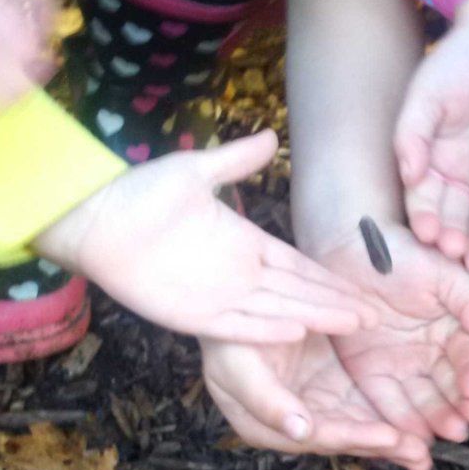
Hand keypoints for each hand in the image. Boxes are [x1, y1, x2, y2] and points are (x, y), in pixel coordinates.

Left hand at [37, 131, 380, 342]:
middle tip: (373, 317)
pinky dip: (265, 330)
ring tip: (351, 325)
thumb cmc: (140, 192)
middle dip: (335, 304)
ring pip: (278, 312)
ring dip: (313, 319)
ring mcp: (218, 298)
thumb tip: (272, 137)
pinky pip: (238, 326)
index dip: (329, 278)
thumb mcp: (196, 171)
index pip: (298, 265)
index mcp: (244, 243)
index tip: (363, 287)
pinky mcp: (194, 316)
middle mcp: (238, 275)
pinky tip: (296, 332)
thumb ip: (237, 160)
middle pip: (297, 294)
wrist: (95, 217)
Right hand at [201, 332, 433, 469]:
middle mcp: (292, 422)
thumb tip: (302, 432)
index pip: (317, 436)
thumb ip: (268, 400)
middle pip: (343, 437)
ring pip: (358, 425)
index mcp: (262, 425)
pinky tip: (419, 426)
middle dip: (383, 447)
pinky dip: (390, 416)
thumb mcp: (239, 364)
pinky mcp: (331, 386)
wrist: (233, 296)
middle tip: (421, 454)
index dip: (355, 437)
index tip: (390, 437)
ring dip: (393, 439)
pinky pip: (364, 405)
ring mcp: (314, 404)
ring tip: (426, 450)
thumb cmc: (227, 333)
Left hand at [317, 224, 468, 442]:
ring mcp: (402, 368)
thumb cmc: (403, 256)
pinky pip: (387, 402)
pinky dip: (401, 421)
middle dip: (462, 406)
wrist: (349, 248)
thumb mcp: (445, 273)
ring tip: (450, 432)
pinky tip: (415, 436)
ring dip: (438, 419)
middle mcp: (431, 355)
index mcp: (454, 331)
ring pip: (423, 400)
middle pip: (450, 387)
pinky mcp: (370, 376)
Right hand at [395, 0, 468, 272]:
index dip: (426, 217)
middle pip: (455, 217)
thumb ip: (413, 134)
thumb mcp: (428, 94)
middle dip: (454, 238)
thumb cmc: (461, 62)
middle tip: (455, 256)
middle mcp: (461, 177)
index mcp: (432, 162)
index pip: (425, 200)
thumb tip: (408, 174)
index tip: (427, 235)